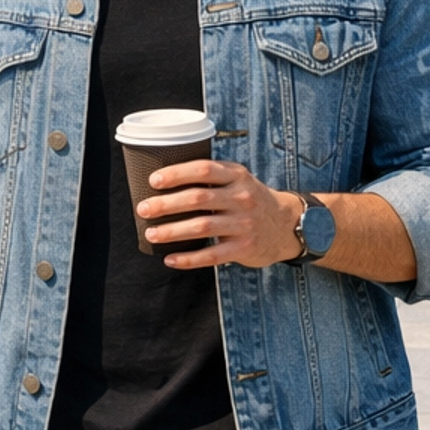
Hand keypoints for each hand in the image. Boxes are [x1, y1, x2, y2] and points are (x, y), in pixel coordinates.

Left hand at [137, 158, 302, 269]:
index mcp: (237, 176)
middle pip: (198, 198)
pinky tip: (170, 259)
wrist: (286, 225)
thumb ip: (211, 176)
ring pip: (202, 227)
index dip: (177, 174)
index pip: (204, 170)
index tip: (154, 180)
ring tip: (151, 233)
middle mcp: (241, 198)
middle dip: (166, 204)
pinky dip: (189, 259)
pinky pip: (212, 255)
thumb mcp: (238, 179)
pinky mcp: (244, 248)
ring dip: (172, 231)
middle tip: (143, 208)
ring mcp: (244, 224)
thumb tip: (165, 179)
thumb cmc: (250, 199)